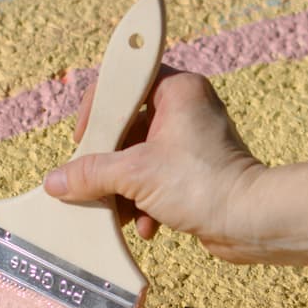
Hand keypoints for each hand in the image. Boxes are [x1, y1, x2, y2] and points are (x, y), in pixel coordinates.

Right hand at [42, 69, 271, 261]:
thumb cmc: (203, 183)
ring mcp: (192, 140)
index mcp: (177, 88)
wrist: (252, 222)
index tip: (85, 141)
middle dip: (109, 163)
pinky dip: (147, 201)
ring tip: (121, 212)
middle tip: (94, 183)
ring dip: (126, 189)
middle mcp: (186, 107)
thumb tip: (55, 181)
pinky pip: (157, 179)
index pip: (123, 82)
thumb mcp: (136, 174)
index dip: (98, 111)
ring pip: (139, 157)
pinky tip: (147, 224)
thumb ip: (91, 173)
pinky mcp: (196, 170)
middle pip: (127, 126)